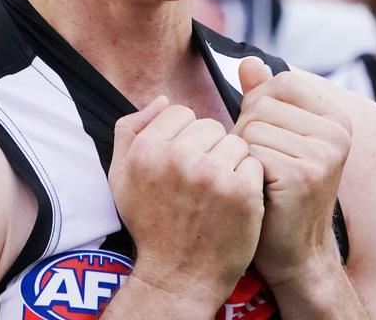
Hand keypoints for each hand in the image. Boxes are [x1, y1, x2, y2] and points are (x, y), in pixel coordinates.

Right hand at [109, 96, 264, 313]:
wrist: (179, 276)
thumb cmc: (151, 224)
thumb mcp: (121, 176)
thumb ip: (131, 130)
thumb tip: (162, 99)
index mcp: (147, 148)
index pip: (180, 112)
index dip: (185, 136)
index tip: (183, 163)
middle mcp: (177, 157)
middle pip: (210, 125)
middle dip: (210, 147)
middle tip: (202, 181)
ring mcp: (211, 174)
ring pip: (235, 141)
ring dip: (231, 162)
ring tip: (218, 191)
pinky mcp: (241, 191)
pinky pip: (254, 162)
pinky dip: (248, 179)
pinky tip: (234, 200)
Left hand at [233, 58, 352, 287]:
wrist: (296, 256)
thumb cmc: (279, 194)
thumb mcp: (277, 141)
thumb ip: (264, 100)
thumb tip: (248, 61)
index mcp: (336, 120)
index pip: (281, 81)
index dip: (259, 105)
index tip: (266, 139)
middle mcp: (337, 134)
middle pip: (261, 104)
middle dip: (245, 133)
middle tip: (260, 167)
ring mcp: (323, 155)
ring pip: (251, 128)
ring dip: (241, 154)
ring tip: (260, 180)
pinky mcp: (303, 176)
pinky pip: (250, 152)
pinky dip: (244, 171)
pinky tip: (259, 193)